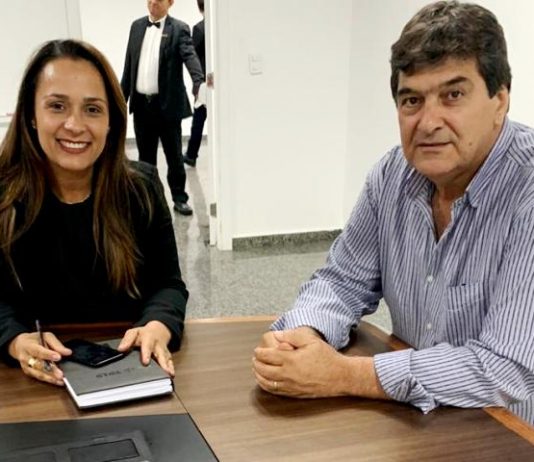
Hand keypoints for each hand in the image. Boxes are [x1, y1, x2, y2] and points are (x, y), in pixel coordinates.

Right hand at [8, 332, 71, 385]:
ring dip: (50, 378)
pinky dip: (49, 380)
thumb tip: (67, 352)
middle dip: (50, 370)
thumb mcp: (46, 336)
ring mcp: (26, 367)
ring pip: (38, 374)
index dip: (48, 355)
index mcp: (29, 346)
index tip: (58, 357)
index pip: (39, 351)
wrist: (20, 345)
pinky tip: (58, 382)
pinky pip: (38, 377)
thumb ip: (57, 344)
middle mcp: (25, 358)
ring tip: (61, 380)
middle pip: (38, 365)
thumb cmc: (35, 339)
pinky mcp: (28, 372)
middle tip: (60, 374)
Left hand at [117, 321, 174, 376]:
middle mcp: (157, 345)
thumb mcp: (133, 332)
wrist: (158, 330)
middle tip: (164, 370)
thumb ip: (127, 340)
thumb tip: (120, 349)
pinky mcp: (167, 355)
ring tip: (169, 374)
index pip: (147, 346)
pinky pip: (170, 361)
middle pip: (160, 354)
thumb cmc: (143, 334)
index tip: (146, 362)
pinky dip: (171, 367)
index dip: (147, 354)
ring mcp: (163, 351)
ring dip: (168, 366)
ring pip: (166, 358)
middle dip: (162, 362)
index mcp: (148, 338)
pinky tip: (171, 374)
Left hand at [253, 328, 386, 399]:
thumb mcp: (311, 340)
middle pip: (263, 370)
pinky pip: (275, 392)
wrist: (341, 377)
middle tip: (255, 358)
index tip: (257, 350)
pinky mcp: (295, 394)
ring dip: (259, 376)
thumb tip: (277, 335)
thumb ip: (292, 335)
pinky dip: (266, 386)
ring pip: (267, 383)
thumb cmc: (327, 357)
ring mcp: (291, 386)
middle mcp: (288, 375)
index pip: (267, 357)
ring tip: (257, 369)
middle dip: (256, 364)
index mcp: (290, 360)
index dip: (259, 353)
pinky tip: (266, 382)